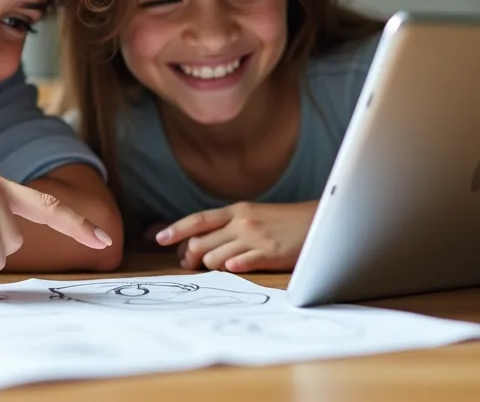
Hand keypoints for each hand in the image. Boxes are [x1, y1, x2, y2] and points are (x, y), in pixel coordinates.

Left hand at [154, 202, 315, 272]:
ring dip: (209, 266)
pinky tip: (231, 268)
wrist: (321, 222)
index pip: (198, 220)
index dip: (176, 230)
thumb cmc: (285, 223)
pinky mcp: (271, 254)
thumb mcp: (254, 216)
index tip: (159, 239)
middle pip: (201, 242)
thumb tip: (200, 243)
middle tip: (189, 265)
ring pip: (216, 257)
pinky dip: (232, 267)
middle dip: (189, 256)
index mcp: (237, 211)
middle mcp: (242, 222)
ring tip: (216, 268)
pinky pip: (242, 262)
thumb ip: (229, 226)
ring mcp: (256, 238)